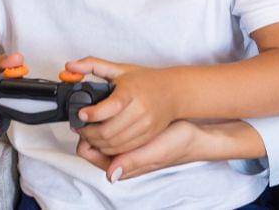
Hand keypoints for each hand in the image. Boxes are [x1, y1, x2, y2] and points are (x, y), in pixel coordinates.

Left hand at [65, 56, 174, 155]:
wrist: (173, 92)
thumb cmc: (144, 79)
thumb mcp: (118, 69)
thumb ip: (92, 65)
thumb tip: (70, 66)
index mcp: (131, 91)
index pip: (111, 106)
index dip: (93, 113)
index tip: (81, 114)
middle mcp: (140, 110)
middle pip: (109, 130)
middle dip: (89, 132)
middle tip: (79, 127)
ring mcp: (146, 125)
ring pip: (116, 143)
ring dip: (97, 142)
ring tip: (87, 134)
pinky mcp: (148, 135)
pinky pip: (126, 148)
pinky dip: (110, 149)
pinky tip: (101, 141)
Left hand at [78, 120, 266, 181]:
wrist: (195, 135)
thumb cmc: (176, 145)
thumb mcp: (154, 152)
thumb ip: (132, 162)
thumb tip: (111, 175)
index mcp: (122, 166)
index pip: (87, 151)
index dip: (83, 135)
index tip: (84, 116)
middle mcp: (120, 158)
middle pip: (89, 142)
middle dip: (87, 126)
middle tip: (88, 105)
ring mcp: (124, 148)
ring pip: (98, 133)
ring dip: (96, 120)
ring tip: (97, 102)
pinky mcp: (129, 137)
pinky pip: (110, 127)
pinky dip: (107, 117)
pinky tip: (111, 104)